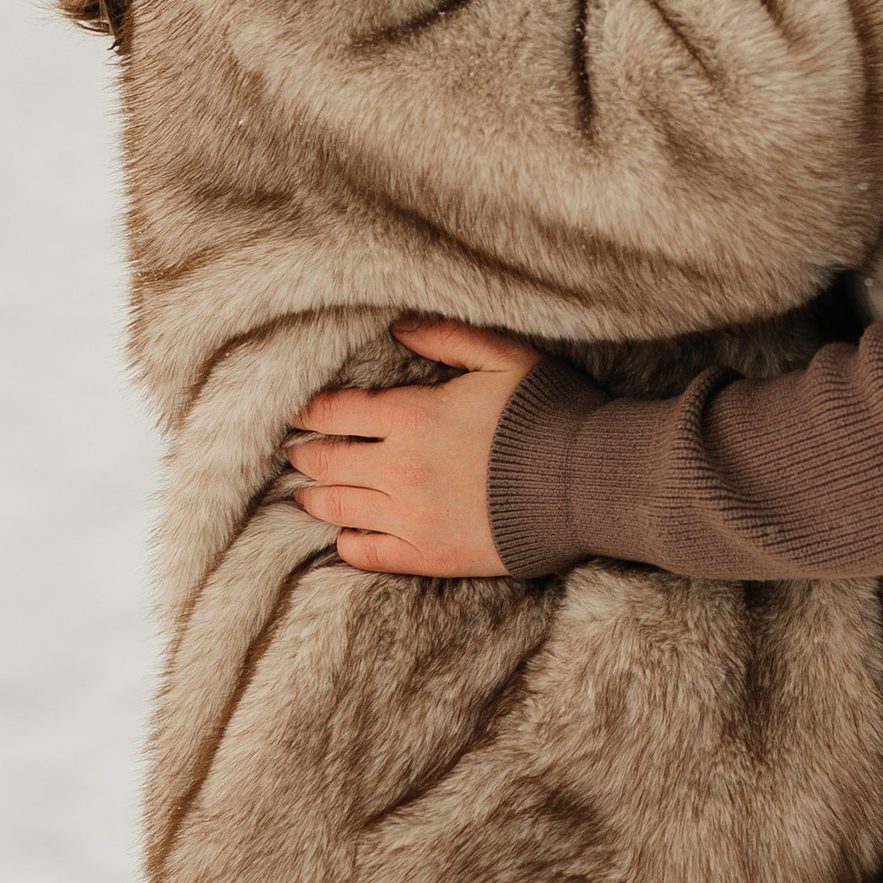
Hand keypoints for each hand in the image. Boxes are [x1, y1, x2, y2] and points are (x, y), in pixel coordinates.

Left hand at [285, 319, 536, 576]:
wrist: (587, 484)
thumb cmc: (549, 414)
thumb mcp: (504, 357)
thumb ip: (447, 337)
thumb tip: (399, 328)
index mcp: (413, 417)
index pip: (334, 412)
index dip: (307, 410)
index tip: (295, 410)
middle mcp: (399, 469)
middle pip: (325, 462)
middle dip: (305, 453)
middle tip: (295, 450)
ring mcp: (411, 517)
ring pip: (336, 509)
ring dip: (313, 497)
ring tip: (305, 492)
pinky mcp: (428, 555)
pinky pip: (365, 554)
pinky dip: (346, 543)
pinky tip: (344, 534)